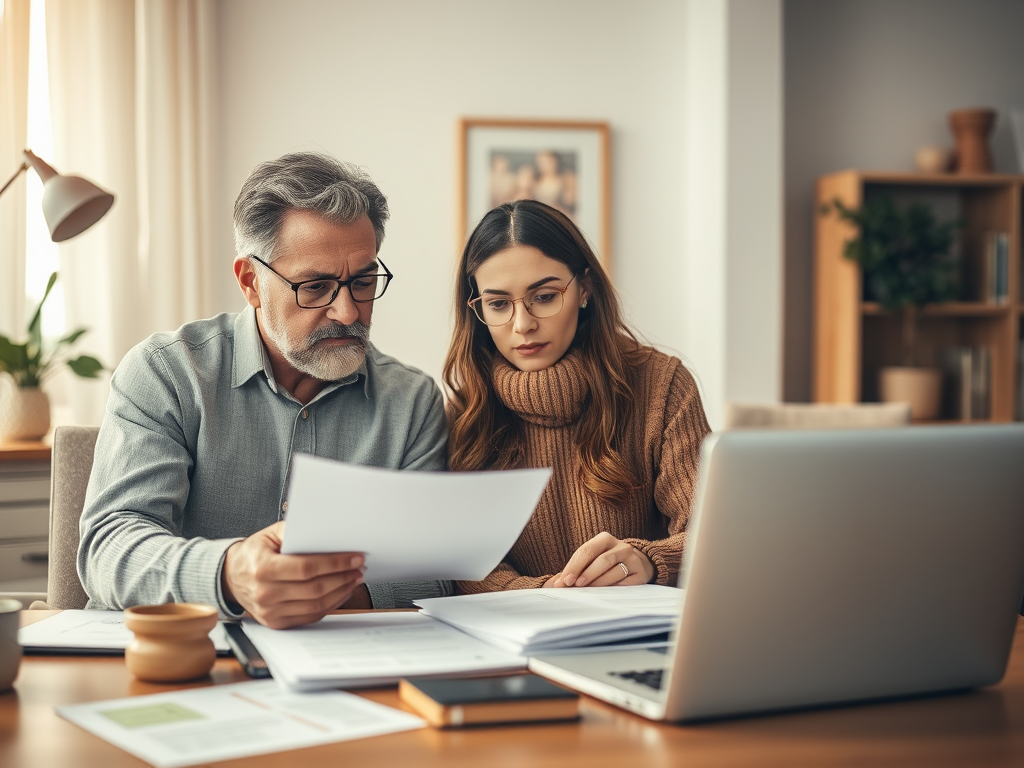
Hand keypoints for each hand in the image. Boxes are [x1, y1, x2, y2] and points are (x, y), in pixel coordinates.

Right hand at [222, 521, 364, 628]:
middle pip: (314, 588)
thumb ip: (295, 532)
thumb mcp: (270, 535)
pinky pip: (310, 616)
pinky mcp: (277, 622)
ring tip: (354, 578)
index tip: (354, 557)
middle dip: (342, 577)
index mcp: (263, 568)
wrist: (231, 577)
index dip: (334, 564)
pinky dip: (331, 605)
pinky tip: (341, 592)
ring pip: (316, 605)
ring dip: (341, 591)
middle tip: (359, 567)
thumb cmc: (255, 553)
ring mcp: (270, 612)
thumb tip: (327, 532)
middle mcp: (265, 593)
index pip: (306, 568)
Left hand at [552, 532, 654, 587]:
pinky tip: (604, 594)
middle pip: (602, 560)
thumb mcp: (593, 558)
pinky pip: (625, 583)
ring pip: (614, 571)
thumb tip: (555, 583)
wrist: (640, 563)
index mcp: (605, 539)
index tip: (564, 580)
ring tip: (586, 591)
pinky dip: (612, 589)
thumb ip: (576, 568)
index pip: (587, 550)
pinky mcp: (640, 573)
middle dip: (586, 574)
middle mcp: (621, 546)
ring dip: (598, 583)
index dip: (574, 566)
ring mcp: (633, 559)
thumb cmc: (608, 562)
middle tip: (574, 585)